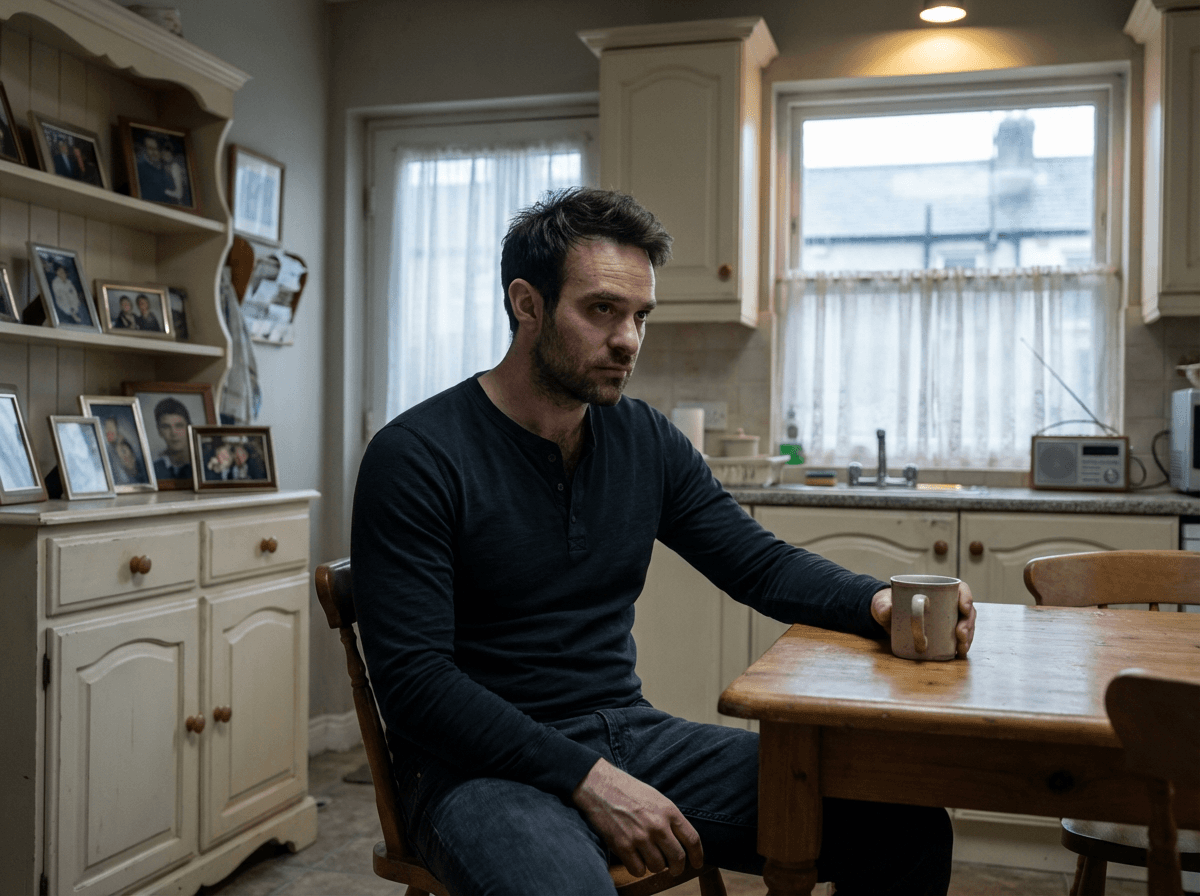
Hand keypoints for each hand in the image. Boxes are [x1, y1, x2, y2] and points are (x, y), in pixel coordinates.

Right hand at [571, 757, 702, 876]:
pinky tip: (635, 858)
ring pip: (658, 866)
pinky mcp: (623, 846)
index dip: (698, 855)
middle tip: (674, 869)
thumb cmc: (628, 791)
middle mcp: (657, 825)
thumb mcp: (656, 798)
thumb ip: (670, 818)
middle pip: (678, 858)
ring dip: (655, 866)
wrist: (599, 786)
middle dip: (678, 868)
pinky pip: (638, 870)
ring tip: (649, 857)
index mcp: (668, 811)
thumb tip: (682, 841)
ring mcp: (640, 837)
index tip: (697, 863)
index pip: (692, 840)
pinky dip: (638, 868)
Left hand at [871, 582, 976, 657]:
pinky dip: (962, 645)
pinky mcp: (944, 633)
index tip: (964, 608)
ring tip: (961, 648)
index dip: (966, 597)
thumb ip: (884, 607)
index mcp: (936, 589)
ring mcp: (947, 619)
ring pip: (965, 625)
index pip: (958, 589)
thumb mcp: (884, 603)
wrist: (886, 618)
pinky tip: (960, 652)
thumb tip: (889, 610)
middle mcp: (946, 603)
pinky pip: (958, 638)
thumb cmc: (888, 604)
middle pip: (966, 611)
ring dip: (967, 637)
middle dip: (967, 623)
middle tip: (960, 634)